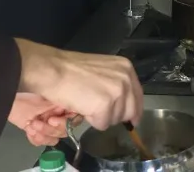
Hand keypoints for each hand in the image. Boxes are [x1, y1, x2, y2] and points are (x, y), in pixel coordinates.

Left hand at [9, 92, 68, 145]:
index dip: (65, 122)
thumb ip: (59, 105)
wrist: (10, 104)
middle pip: (64, 131)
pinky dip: (35, 138)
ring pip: (54, 139)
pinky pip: (42, 142)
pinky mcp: (40, 133)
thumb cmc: (26, 99)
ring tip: (31, 126)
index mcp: (63, 106)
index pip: (74, 118)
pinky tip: (29, 130)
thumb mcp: (44, 100)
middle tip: (36, 122)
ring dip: (42, 135)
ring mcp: (50, 126)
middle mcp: (59, 116)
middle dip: (49, 129)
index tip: (52, 120)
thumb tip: (70, 109)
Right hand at [16, 42, 143, 129]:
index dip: (134, 110)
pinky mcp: (105, 106)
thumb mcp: (102, 70)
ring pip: (115, 119)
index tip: (133, 120)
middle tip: (95, 107)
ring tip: (86, 102)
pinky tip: (82, 106)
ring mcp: (117, 92)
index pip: (138, 96)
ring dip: (100, 117)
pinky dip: (91, 120)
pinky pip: (102, 124)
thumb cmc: (72, 70)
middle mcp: (126, 79)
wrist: (55, 70)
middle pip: (130, 111)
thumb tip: (124, 104)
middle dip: (114, 115)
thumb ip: (115, 83)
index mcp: (126, 68)